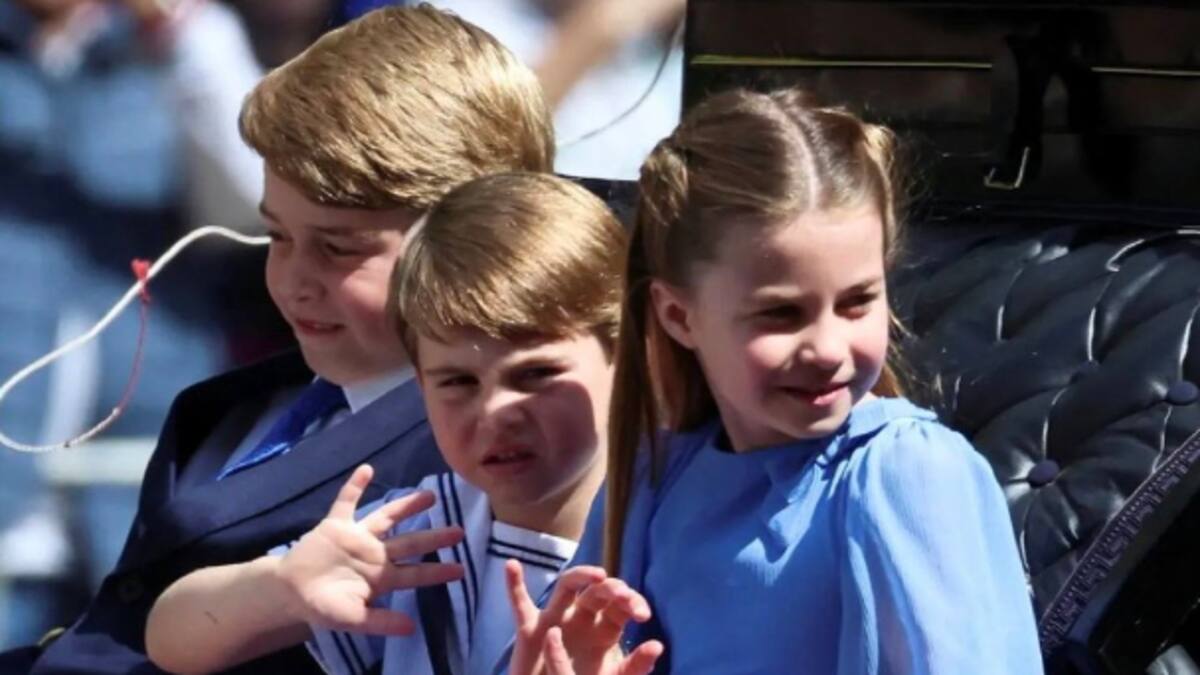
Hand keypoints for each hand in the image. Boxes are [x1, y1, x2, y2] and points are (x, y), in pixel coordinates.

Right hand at [278, 465, 464, 634]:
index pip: (414, 573)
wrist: (290, 592)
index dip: (436, 571)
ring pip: (386, 517)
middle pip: (409, 542)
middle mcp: (375, 553)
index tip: (461, 569)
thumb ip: (380, 622)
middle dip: (433, 538)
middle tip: (459, 531)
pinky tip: (366, 470)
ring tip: (430, 495)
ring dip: (406, 506)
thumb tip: (411, 629)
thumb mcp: (351, 619)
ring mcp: (357, 537)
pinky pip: (346, 502)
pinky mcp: (335, 525)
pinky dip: (354, 487)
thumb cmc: (323, 606)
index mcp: (381, 577)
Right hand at [507, 560, 662, 674]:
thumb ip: (635, 666)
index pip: (620, 606)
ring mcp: (554, 620)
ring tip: (597, 575)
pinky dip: (514, 585)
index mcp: (604, 628)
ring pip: (565, 588)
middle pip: (597, 593)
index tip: (643, 614)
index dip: (632, 604)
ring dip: (580, 577)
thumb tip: (658, 645)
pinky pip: (520, 605)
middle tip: (623, 594)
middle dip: (612, 589)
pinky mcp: (530, 631)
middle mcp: (580, 617)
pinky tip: (511, 565)